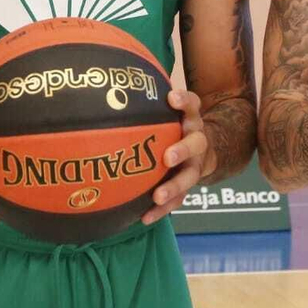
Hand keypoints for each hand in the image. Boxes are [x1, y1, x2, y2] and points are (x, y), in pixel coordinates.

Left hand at [141, 89, 211, 226]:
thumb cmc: (172, 127)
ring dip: (174, 186)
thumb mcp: (166, 112)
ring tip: (157, 195)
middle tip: (167, 157)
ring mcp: (195, 165)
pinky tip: (145, 217)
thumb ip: (145, 104)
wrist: (202, 151)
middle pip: (196, 143)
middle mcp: (197, 140)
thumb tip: (104, 91)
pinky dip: (162, 209)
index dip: (183, 101)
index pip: (192, 104)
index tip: (171, 98)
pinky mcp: (188, 186)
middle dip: (182, 150)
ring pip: (190, 176)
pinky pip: (178, 200)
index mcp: (190, 119)